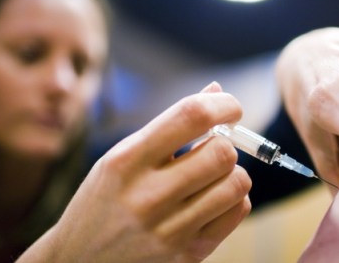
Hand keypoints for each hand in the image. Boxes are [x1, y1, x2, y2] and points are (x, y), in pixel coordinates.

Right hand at [18, 82, 251, 262]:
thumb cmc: (102, 203)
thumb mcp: (120, 158)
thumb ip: (168, 125)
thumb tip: (215, 91)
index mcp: (125, 161)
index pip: (191, 116)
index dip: (223, 105)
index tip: (230, 108)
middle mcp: (146, 197)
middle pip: (221, 152)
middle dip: (226, 143)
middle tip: (214, 146)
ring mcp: (168, 231)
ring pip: (236, 184)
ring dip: (231, 173)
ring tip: (212, 175)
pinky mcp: (186, 255)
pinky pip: (236, 212)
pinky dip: (234, 198)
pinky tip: (213, 198)